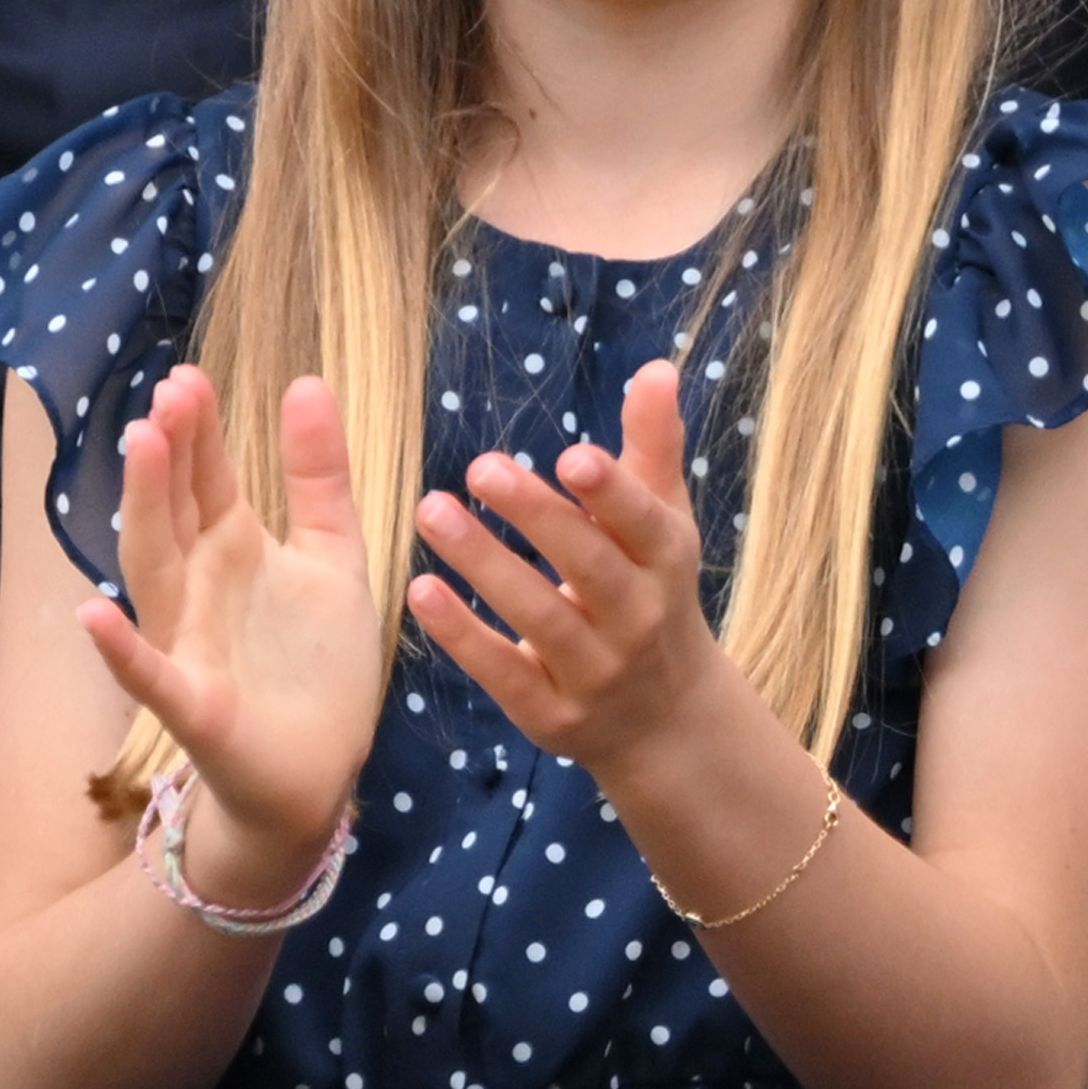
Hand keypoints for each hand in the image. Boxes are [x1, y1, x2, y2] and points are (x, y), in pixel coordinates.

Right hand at [79, 370, 382, 901]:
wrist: (318, 771)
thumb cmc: (316, 663)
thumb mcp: (332, 557)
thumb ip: (318, 478)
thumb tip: (308, 382)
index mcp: (233, 549)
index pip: (207, 477)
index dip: (199, 430)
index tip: (190, 375)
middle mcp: (199, 587)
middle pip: (175, 512)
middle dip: (170, 455)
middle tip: (169, 396)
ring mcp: (188, 643)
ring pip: (155, 572)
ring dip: (145, 513)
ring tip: (140, 451)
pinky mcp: (195, 706)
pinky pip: (151, 675)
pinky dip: (121, 649)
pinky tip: (93, 616)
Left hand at [408, 360, 721, 781]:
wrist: (667, 720)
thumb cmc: (653, 593)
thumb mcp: (664, 523)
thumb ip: (652, 447)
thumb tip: (656, 367)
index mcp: (666, 563)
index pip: (643, 523)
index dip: (611, 493)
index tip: (570, 456)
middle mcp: (638, 619)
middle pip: (588, 566)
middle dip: (537, 518)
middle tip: (480, 467)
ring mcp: (596, 673)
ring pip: (540, 617)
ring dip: (484, 564)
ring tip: (431, 511)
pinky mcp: (552, 715)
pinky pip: (504, 673)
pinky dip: (462, 636)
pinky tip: (420, 591)